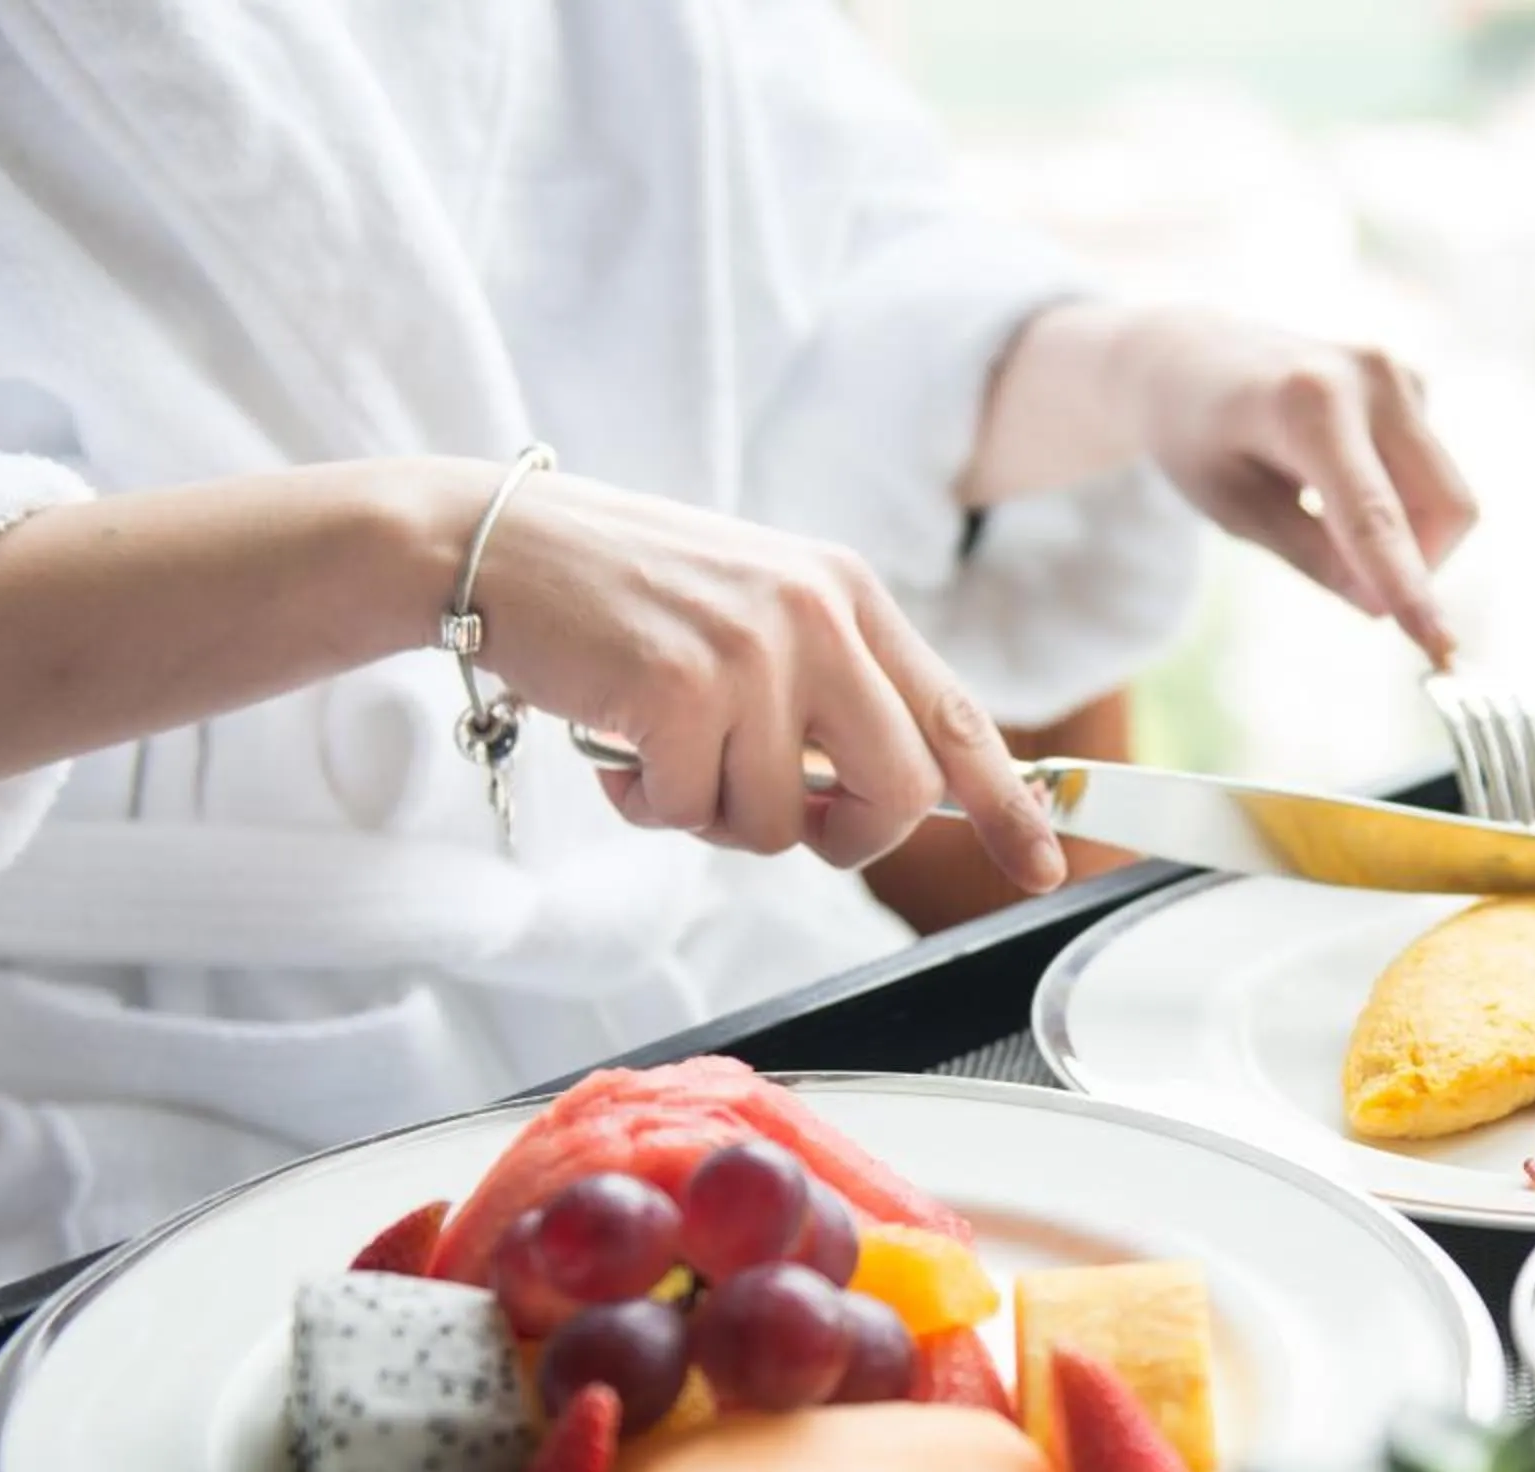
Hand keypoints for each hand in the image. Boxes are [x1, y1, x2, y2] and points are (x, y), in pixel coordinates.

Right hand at [469, 471, 1063, 890]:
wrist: (491, 546)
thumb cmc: (619, 594)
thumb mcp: (753, 614)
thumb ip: (827, 691)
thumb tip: (881, 797)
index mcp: (847, 593)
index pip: (956, 715)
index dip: (1008, 802)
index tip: (1044, 862)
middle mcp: (817, 613)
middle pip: (896, 791)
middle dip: (840, 836)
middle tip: (779, 817)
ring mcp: (753, 649)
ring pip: (779, 822)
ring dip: (712, 814)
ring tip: (660, 748)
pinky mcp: (682, 688)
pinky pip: (696, 812)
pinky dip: (649, 803)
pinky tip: (616, 743)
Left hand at [1119, 310, 1479, 657]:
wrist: (1190, 356)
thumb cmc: (1197, 437)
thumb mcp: (1232, 509)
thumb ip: (1309, 555)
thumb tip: (1383, 604)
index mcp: (1307, 405)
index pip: (1372, 517)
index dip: (1407, 585)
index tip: (1440, 647)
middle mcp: (1369, 377)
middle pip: (1445, 505)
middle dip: (1418, 566)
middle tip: (1350, 583)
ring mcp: (1400, 375)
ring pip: (1446, 496)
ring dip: (1406, 537)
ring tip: (1321, 513)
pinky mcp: (1413, 384)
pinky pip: (1429, 476)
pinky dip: (1399, 503)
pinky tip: (1332, 479)